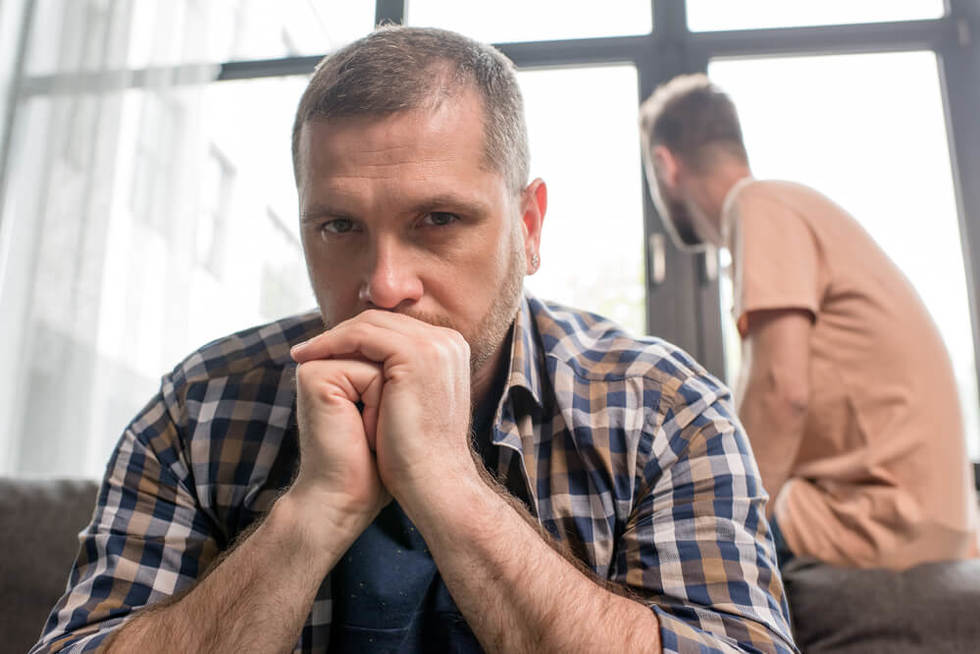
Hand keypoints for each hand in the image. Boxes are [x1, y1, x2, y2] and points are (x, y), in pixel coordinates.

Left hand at [290, 310, 475, 507]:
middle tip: (307, 349)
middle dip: (342, 334)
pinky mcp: (415, 354)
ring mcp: (435, 345)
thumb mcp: (414, 404)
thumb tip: (371, 370)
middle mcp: (448, 341)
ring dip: (331, 337)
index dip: (357, 338)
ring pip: (370, 324)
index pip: (395, 329)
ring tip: (303, 354)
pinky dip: (331, 343)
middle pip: (382, 322)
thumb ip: (401, 378)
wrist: (433, 481)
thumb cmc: (418, 453)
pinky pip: (362, 336)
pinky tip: (309, 358)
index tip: (325, 352)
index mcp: (450, 350)